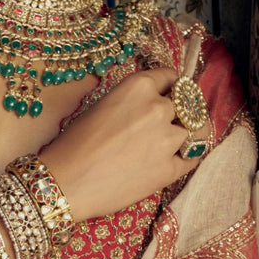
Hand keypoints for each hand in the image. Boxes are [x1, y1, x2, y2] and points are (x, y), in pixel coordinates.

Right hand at [41, 66, 198, 220]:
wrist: (65, 181)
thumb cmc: (74, 144)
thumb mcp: (103, 106)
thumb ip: (133, 101)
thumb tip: (153, 105)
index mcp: (138, 86)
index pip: (171, 77)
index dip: (171, 87)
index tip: (171, 94)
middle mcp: (157, 107)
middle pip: (185, 104)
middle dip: (178, 113)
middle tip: (167, 123)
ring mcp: (167, 139)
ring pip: (194, 131)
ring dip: (183, 135)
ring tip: (169, 144)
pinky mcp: (169, 169)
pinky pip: (192, 158)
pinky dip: (187, 158)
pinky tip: (176, 159)